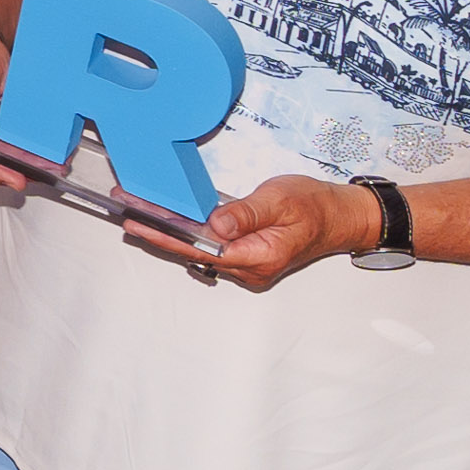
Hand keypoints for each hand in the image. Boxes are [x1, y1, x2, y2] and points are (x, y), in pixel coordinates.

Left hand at [159, 173, 379, 288]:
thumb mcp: (279, 200)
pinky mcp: (249, 259)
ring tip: (141, 215)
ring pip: (202, 252)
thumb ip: (246, 213)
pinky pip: (213, 249)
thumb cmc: (316, 206)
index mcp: (259, 256)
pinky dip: (192, 236)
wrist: (341, 217)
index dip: (166, 236)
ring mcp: (250, 267)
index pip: (201, 249)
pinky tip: (172, 222)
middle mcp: (251, 269)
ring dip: (173, 235)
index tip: (139, 224)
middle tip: (128, 215)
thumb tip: (215, 224)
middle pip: (195, 252)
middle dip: (160, 235)